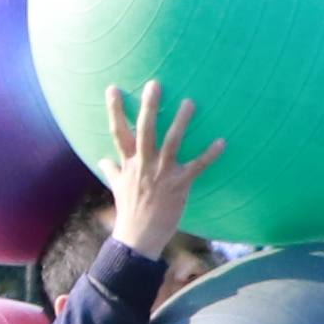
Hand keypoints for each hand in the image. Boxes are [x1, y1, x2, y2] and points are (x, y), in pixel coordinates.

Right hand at [97, 81, 218, 258]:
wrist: (138, 238)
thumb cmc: (129, 212)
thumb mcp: (117, 189)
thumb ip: (111, 171)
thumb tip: (101, 160)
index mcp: (128, 164)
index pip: (118, 132)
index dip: (115, 109)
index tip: (113, 88)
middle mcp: (143, 165)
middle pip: (145, 131)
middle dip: (149, 108)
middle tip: (155, 85)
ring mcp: (161, 174)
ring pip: (171, 143)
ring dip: (181, 122)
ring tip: (190, 102)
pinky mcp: (178, 185)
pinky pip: (196, 166)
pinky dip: (210, 154)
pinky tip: (222, 142)